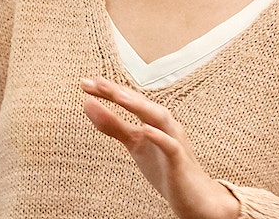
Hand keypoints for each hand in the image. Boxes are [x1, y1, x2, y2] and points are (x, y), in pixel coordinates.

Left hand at [81, 77, 239, 218]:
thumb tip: (87, 104)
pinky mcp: (180, 160)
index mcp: (151, 118)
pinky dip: (159, 136)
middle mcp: (163, 124)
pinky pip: (171, 146)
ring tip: (118, 96)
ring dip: (138, 105)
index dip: (107, 91)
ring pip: (158, 117)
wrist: (194, 197)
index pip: (127, 99)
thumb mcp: (133, 143)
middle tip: (96, 83)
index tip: (84, 83)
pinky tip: (146, 129)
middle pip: (140, 103)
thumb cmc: (163, 166)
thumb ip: (112, 124)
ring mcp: (174, 140)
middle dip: (119, 92)